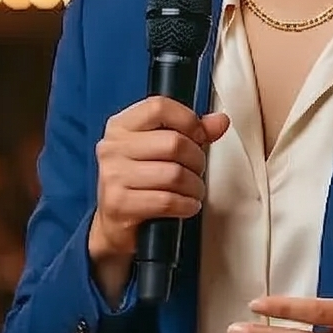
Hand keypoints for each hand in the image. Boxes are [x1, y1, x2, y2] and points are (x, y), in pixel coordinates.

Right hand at [85, 97, 231, 292]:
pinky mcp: (119, 204)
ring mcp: (113, 176)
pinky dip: (186, 205)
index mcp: (121, 126)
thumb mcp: (159, 152)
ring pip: (174, 174)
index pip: (159, 107)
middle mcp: (112, 148)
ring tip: (193, 191)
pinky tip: (186, 206)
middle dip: (197, 161)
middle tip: (196, 171)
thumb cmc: (139, 183)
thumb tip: (219, 121)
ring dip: (194, 187)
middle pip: (173, 143)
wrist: (114, 225)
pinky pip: (167, 201)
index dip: (188, 121)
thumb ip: (190, 133)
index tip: (198, 136)